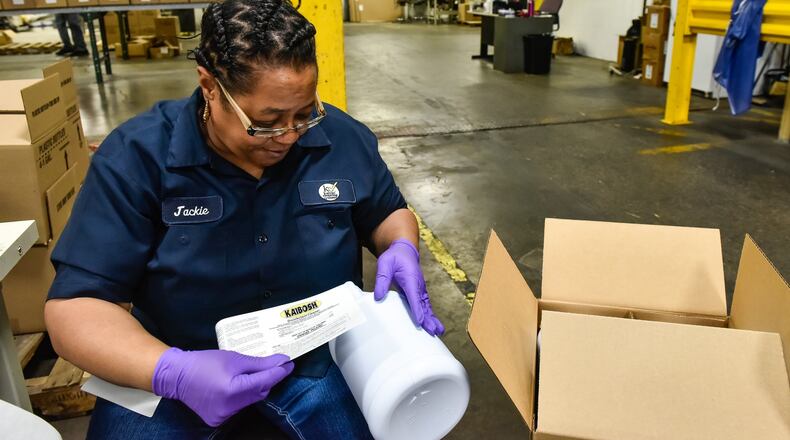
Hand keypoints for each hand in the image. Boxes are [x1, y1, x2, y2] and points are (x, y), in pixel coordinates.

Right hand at [152, 348, 293, 426]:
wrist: (177, 375)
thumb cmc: (204, 362)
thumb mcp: (234, 358)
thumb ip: (259, 363)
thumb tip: (281, 362)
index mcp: (233, 390)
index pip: (265, 382)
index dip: (279, 372)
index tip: (289, 364)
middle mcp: (229, 407)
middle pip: (259, 393)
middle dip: (267, 379)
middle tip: (273, 365)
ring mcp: (223, 416)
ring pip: (250, 401)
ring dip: (254, 388)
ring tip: (251, 374)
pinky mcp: (218, 419)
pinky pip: (238, 407)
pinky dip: (242, 397)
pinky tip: (237, 386)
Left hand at [374, 239, 444, 335]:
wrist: (405, 250)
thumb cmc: (394, 257)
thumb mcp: (384, 264)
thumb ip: (382, 279)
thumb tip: (378, 296)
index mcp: (410, 278)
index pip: (414, 296)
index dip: (418, 310)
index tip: (421, 322)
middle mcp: (418, 285)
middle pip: (424, 304)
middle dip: (429, 318)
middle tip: (434, 331)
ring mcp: (420, 289)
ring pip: (426, 306)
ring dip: (432, 319)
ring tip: (439, 331)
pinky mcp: (418, 292)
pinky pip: (424, 305)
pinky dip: (429, 315)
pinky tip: (432, 324)